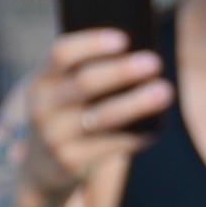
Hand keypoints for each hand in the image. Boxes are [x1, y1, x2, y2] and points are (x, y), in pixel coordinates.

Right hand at [17, 29, 171, 206]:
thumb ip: (85, 71)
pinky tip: (156, 126)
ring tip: (165, 90)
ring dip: (137, 102)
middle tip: (154, 61)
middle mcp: (43, 108)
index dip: (92, 43)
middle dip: (121, 71)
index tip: (123, 39)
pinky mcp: (71, 162)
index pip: (61, 53)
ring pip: (103, 117)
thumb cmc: (66, 113)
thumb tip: (140, 53)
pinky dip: (137, 134)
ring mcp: (55, 137)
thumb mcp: (61, 91)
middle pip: (85, 83)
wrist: (40, 167)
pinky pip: (112, 145)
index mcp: (40, 81)